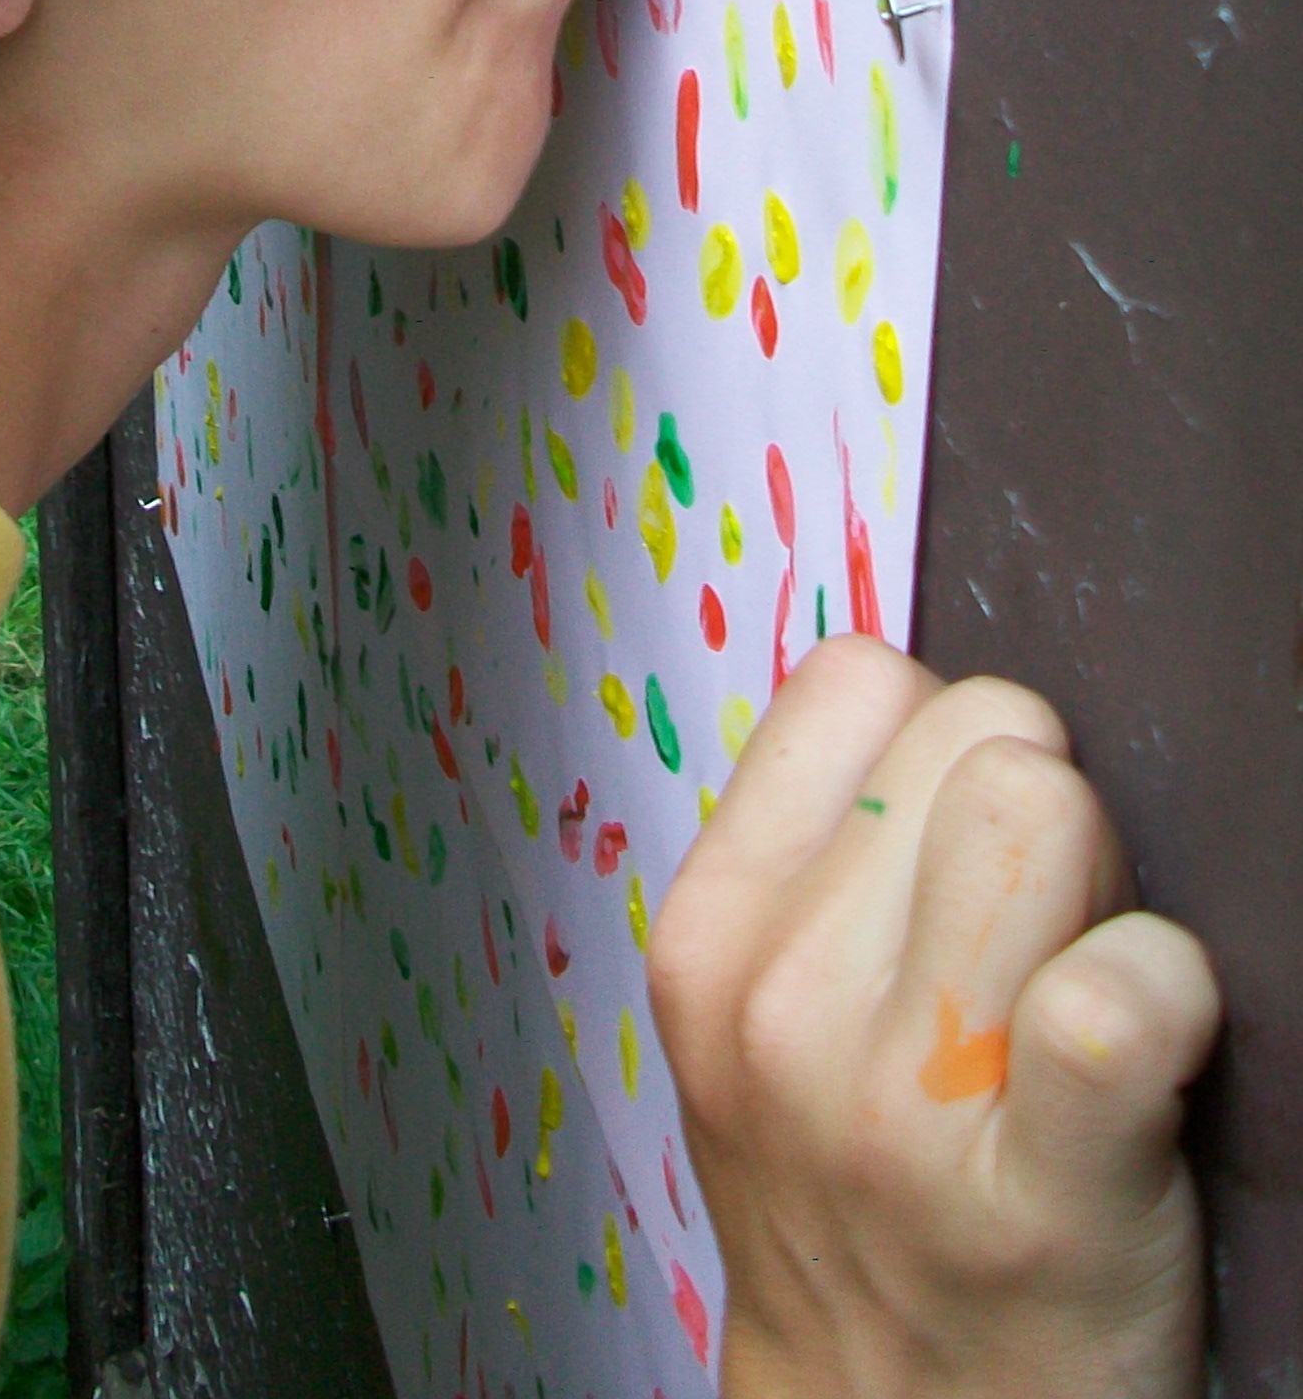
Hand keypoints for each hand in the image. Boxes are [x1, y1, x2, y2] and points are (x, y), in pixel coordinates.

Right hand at [646, 637, 1220, 1398]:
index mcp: (711, 938)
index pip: (861, 681)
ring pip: (1048, 806)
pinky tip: (1148, 1066)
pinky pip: (1127, 989)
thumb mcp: (768, 1018)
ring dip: (1106, 889)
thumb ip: (827, 859)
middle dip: (1039, 811)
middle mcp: (783, 1008)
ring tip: (1080, 997)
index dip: (942, 750)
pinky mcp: (1043, 1196)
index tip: (952, 863)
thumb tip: (956, 712)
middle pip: (984, 730)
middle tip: (1032, 944)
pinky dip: (1175, 997)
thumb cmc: (864, 1205)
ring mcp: (903, 1108)